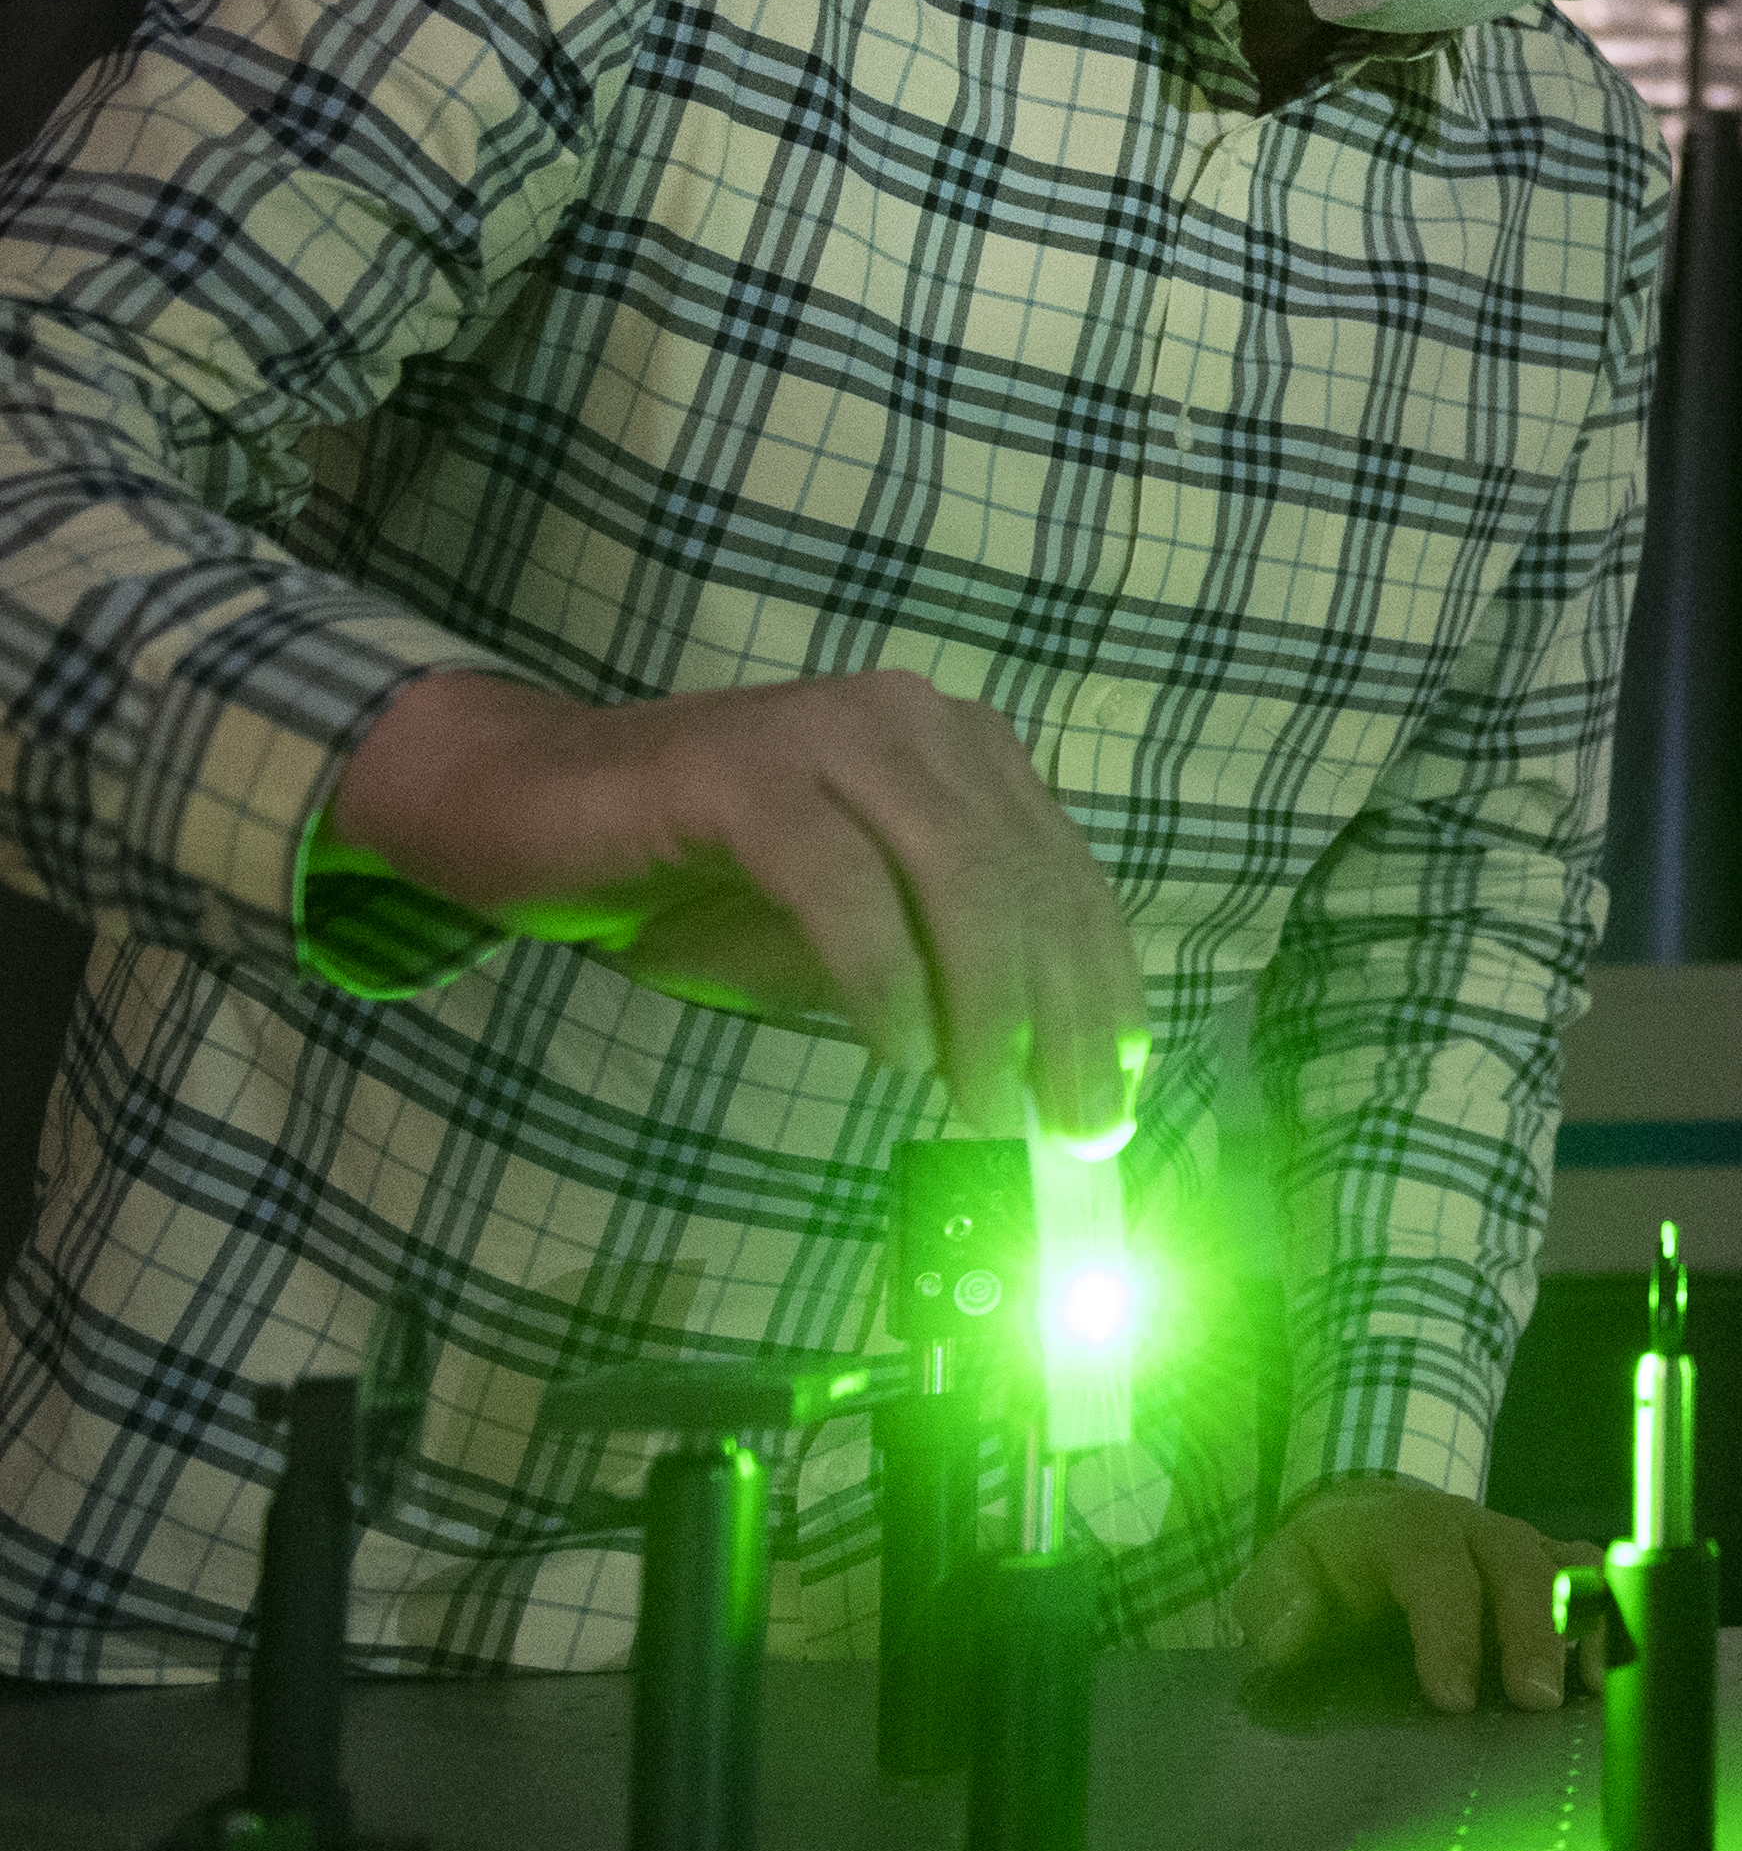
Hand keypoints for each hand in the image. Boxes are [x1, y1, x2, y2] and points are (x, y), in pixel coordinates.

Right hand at [326, 669, 1144, 1142]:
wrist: (519, 805)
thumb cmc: (699, 885)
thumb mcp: (850, 940)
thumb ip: (945, 979)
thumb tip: (1041, 1079)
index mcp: (963, 752)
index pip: (1066, 876)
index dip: (1104, 988)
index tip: (1114, 1094)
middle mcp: (916, 722)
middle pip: (1028, 877)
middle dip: (1063, 1014)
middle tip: (1069, 1128)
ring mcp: (831, 731)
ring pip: (957, 871)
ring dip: (986, 1004)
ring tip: (983, 1104)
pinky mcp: (742, 768)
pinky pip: (842, 881)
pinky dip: (883, 978)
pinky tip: (900, 1055)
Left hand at [1234, 1476, 1600, 1714]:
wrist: (1369, 1520)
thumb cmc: (1327, 1565)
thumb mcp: (1280, 1575)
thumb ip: (1276, 1604)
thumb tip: (1291, 1635)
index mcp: (1406, 1530)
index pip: (1436, 1570)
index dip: (1450, 1631)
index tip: (1454, 1697)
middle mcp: (1475, 1528)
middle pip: (1518, 1564)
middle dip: (1533, 1630)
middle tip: (1537, 1699)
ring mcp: (1521, 1543)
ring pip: (1571, 1565)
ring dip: (1585, 1621)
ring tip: (1590, 1685)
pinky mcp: (1551, 1565)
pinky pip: (1595, 1580)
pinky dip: (1609, 1618)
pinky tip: (1605, 1675)